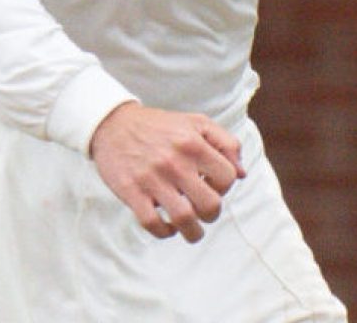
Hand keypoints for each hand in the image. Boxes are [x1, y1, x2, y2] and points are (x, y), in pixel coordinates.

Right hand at [89, 101, 246, 241]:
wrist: (114, 124)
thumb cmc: (161, 126)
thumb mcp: (197, 123)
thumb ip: (225, 143)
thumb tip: (242, 175)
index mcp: (193, 143)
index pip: (227, 177)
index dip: (225, 187)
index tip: (212, 187)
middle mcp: (175, 161)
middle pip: (209, 204)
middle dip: (212, 215)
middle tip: (204, 212)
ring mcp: (152, 178)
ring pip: (183, 219)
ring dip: (193, 233)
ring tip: (192, 231)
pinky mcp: (131, 192)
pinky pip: (152, 223)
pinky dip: (164, 232)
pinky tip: (167, 227)